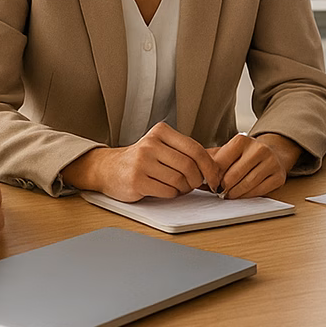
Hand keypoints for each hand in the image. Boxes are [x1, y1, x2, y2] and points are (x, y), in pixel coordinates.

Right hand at [66, 122, 221, 201]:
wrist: (108, 168)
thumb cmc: (141, 159)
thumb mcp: (161, 146)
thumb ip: (184, 152)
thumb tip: (216, 166)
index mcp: (161, 132)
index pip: (195, 148)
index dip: (209, 166)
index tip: (215, 177)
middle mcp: (151, 144)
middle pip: (189, 166)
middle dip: (197, 180)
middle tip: (195, 185)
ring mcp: (142, 162)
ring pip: (179, 180)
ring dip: (184, 188)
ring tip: (178, 187)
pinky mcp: (137, 180)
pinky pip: (167, 191)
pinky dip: (172, 194)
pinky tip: (165, 190)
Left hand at [209, 133, 298, 198]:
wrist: (272, 153)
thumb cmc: (245, 155)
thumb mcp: (227, 152)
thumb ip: (211, 159)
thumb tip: (193, 171)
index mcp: (242, 140)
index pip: (221, 163)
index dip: (212, 176)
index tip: (210, 183)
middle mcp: (259, 148)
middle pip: (233, 176)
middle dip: (223, 187)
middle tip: (218, 191)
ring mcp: (271, 162)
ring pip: (246, 185)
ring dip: (234, 194)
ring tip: (228, 194)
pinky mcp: (279, 175)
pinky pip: (259, 191)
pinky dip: (247, 196)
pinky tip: (242, 194)